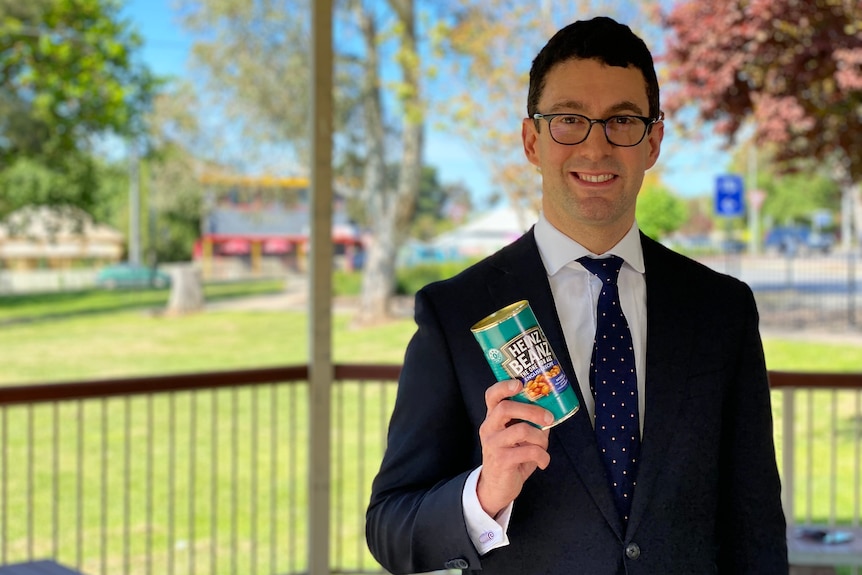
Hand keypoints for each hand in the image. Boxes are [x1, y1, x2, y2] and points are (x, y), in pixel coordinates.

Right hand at [476, 379, 551, 517]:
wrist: (497, 487)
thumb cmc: (510, 457)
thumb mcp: (516, 438)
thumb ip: (528, 423)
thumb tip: (550, 412)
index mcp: (493, 418)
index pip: (492, 396)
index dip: (504, 386)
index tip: (520, 383)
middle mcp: (489, 428)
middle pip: (506, 408)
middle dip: (532, 411)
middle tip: (548, 418)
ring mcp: (493, 444)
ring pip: (521, 430)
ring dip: (540, 438)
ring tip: (544, 447)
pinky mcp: (501, 460)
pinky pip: (529, 452)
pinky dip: (542, 457)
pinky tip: (543, 462)